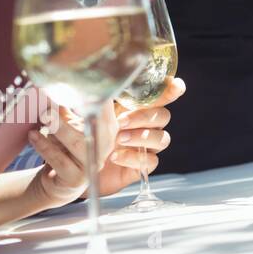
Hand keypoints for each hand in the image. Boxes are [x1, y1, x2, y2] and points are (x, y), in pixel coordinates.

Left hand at [26, 96, 118, 207]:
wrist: (58, 183)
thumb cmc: (65, 150)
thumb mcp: (68, 127)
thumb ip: (64, 109)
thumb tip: (51, 86)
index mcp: (107, 128)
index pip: (106, 107)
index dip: (97, 94)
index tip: (80, 82)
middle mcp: (105, 146)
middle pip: (96, 125)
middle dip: (78, 110)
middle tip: (55, 102)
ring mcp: (92, 163)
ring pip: (78, 143)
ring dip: (59, 128)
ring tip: (43, 117)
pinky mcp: (76, 178)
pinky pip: (60, 160)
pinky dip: (45, 146)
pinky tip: (33, 135)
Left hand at [96, 77, 185, 196]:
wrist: (77, 168)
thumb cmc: (85, 138)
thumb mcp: (89, 116)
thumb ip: (100, 103)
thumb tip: (100, 87)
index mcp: (136, 110)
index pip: (160, 97)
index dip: (171, 90)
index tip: (174, 85)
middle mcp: (146, 127)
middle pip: (163, 116)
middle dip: (144, 117)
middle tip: (121, 122)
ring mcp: (146, 148)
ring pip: (162, 139)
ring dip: (142, 137)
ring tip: (119, 140)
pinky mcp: (143, 167)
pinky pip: (151, 161)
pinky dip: (134, 158)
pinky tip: (116, 157)